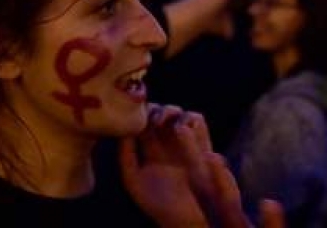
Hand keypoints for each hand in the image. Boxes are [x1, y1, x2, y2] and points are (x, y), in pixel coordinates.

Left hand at [119, 105, 208, 226]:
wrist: (187, 218)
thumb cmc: (159, 203)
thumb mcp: (134, 180)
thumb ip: (126, 155)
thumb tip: (124, 130)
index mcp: (150, 149)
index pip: (143, 122)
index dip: (139, 115)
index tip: (134, 117)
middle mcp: (168, 142)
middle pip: (161, 112)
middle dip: (155, 110)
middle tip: (150, 118)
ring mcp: (186, 141)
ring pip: (179, 112)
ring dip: (171, 111)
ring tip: (161, 122)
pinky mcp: (203, 143)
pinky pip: (198, 120)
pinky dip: (189, 118)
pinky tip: (178, 128)